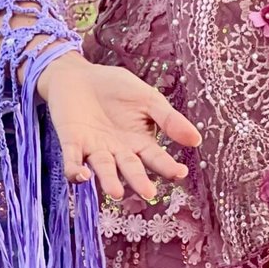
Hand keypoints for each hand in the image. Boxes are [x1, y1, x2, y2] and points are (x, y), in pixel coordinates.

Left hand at [35, 52, 200, 200]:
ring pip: (103, 169)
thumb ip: (169, 119)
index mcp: (139, 141)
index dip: (167, 166)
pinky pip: (72, 160)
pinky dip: (75, 170)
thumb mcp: (147, 98)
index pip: (155, 157)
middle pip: (130, 168)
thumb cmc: (115, 87)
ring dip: (109, 181)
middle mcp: (118, 151)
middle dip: (138, 180)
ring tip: (116, 192)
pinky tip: (81, 175)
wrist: (79, 74)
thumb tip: (196, 139)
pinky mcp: (72, 142)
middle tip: (148, 192)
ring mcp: (95, 149)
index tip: (180, 172)